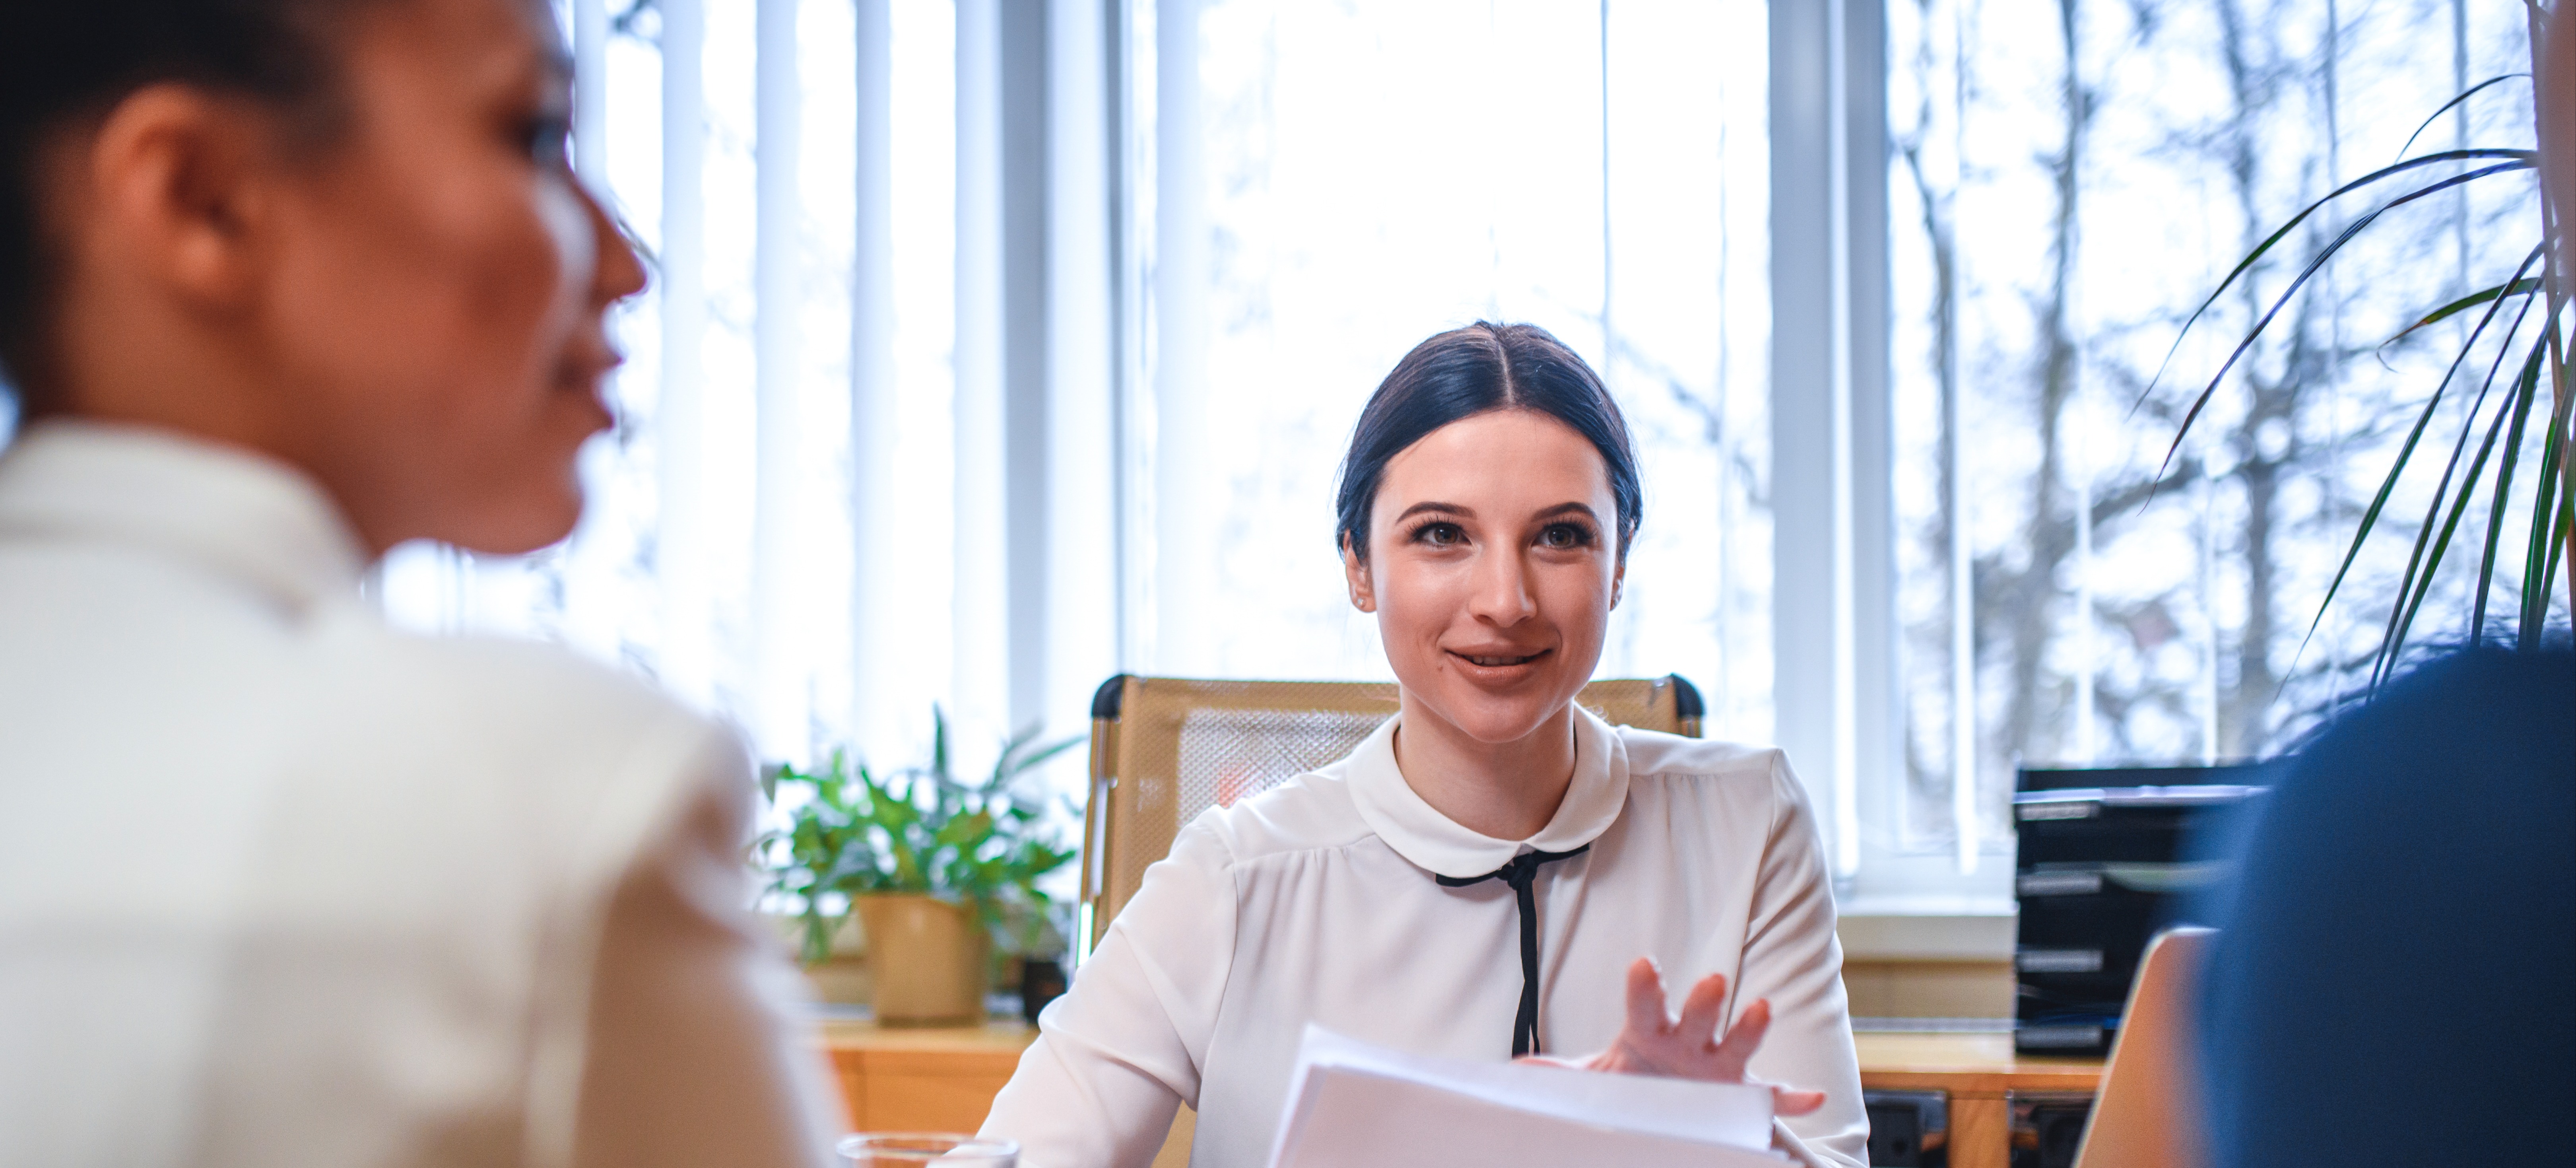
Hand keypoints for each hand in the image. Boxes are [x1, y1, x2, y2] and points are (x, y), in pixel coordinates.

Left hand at [1523, 957, 1826, 1116]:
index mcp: (1651, 1030)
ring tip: (1762, 1008)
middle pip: (1698, 1013)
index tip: (1642, 962)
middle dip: (1705, 998)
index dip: (1644, 984)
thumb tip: (1519, 1069)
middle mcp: (1690, 1040)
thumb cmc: (1631, 1080)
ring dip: (1751, 1026)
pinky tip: (1812, 1097)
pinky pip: (1770, 1097)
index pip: (1645, 1002)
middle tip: (1711, 979)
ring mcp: (1719, 1064)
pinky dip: (1792, 1099)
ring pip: (1737, 1041)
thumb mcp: (1596, 1078)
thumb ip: (1564, 1074)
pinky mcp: (1741, 1093)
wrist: (1663, 1107)